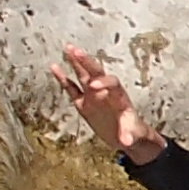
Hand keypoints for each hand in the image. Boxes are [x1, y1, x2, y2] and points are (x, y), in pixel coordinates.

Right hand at [53, 46, 164, 161]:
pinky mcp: (84, 103)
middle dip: (87, 62)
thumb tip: (126, 141)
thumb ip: (129, 136)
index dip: (104, 83)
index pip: (112, 83)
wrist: (127, 137)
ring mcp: (94, 96)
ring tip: (68, 48)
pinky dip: (63, 79)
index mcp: (119, 96)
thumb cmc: (134, 133)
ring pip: (84, 75)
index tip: (94, 87)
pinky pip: (72, 89)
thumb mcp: (133, 136)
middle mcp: (106, 92)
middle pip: (96, 72)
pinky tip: (55, 67)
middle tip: (76, 51)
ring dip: (77, 62)